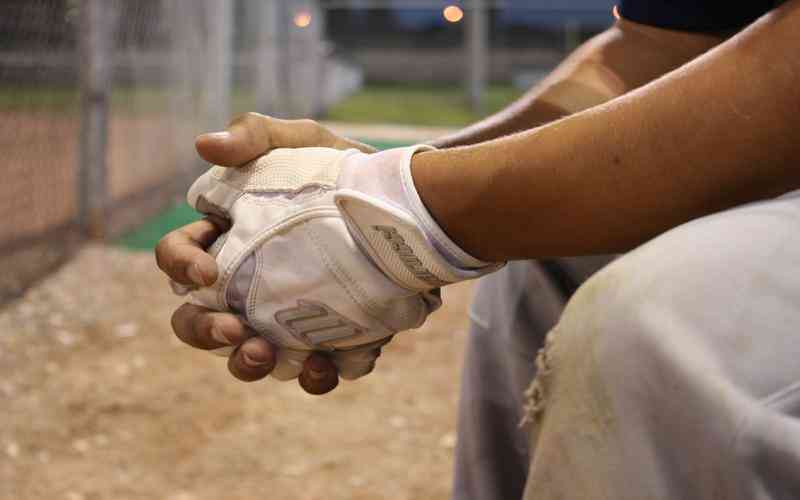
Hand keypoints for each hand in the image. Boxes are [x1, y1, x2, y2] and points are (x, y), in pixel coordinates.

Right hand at [184, 145, 501, 378]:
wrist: (407, 200)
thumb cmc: (342, 167)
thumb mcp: (303, 141)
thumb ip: (255, 136)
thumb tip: (202, 145)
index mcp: (227, 239)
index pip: (178, 258)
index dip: (180, 266)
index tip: (208, 270)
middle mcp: (248, 286)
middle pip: (200, 321)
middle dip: (206, 333)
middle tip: (233, 331)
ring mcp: (288, 317)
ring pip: (251, 356)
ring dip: (249, 364)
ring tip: (268, 354)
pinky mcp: (332, 336)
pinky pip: (315, 369)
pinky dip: (317, 374)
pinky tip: (329, 362)